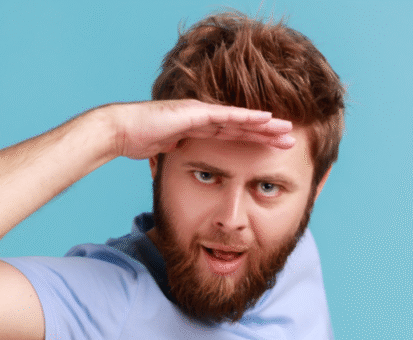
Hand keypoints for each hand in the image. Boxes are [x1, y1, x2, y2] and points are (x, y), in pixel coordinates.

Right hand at [102, 99, 295, 159]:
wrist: (121, 130)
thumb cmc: (138, 140)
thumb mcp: (166, 151)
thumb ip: (177, 150)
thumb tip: (179, 154)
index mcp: (199, 128)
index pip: (234, 135)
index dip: (255, 140)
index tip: (274, 148)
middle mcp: (204, 118)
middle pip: (243, 126)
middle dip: (267, 133)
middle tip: (290, 139)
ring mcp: (201, 113)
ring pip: (241, 120)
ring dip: (265, 125)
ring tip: (287, 129)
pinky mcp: (196, 113)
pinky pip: (227, 116)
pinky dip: (247, 117)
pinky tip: (265, 119)